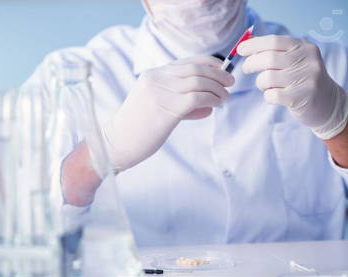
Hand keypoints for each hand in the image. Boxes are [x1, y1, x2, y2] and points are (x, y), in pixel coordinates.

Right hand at [102, 55, 234, 172]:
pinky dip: (212, 98)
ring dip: (217, 88)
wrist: (117, 143)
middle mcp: (157, 79)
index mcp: (152, 75)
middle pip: (195, 69)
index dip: (208, 62)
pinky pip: (198, 97)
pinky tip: (216, 104)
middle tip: (230, 82)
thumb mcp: (155, 107)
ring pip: (199, 81)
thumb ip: (179, 102)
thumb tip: (209, 105)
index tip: (221, 68)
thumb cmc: (137, 129)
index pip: (186, 62)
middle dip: (218, 73)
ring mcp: (161, 92)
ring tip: (225, 96)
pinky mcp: (167, 108)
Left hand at [238, 35, 347, 139]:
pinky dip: (267, 96)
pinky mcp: (301, 98)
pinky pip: (271, 95)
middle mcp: (307, 61)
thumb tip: (247, 43)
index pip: (274, 41)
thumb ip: (274, 51)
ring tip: (267, 86)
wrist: (327, 102)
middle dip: (251, 63)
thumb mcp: (294, 59)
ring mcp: (306, 79)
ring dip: (261, 83)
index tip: (240, 50)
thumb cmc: (302, 79)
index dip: (254, 45)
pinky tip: (274, 96)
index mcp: (304, 47)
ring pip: (267, 78)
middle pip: (268, 59)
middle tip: (246, 68)